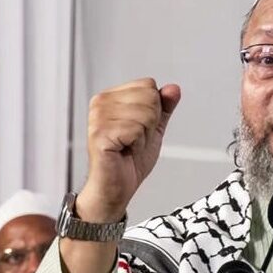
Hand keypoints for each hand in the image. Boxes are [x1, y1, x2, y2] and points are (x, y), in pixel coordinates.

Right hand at [77, 78, 180, 221]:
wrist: (117, 186)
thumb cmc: (129, 159)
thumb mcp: (154, 128)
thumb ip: (164, 107)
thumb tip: (173, 89)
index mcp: (111, 97)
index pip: (148, 85)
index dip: (154, 111)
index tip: (139, 128)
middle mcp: (101, 103)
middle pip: (149, 97)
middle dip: (151, 123)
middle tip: (135, 139)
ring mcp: (98, 117)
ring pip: (145, 113)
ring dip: (144, 135)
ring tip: (130, 145)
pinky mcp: (100, 134)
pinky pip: (136, 129)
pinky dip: (138, 144)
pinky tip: (124, 150)